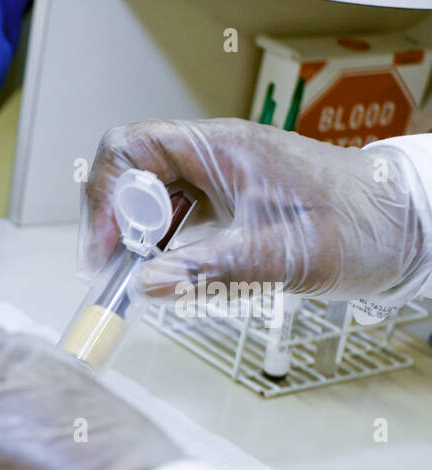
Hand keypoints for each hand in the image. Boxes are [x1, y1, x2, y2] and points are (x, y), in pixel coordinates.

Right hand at [81, 118, 431, 302]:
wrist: (400, 227)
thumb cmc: (358, 230)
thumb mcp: (283, 257)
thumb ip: (212, 270)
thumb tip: (149, 284)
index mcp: (223, 148)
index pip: (132, 146)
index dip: (107, 195)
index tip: (107, 247)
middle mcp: (213, 155)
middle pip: (129, 170)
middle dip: (114, 221)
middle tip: (119, 270)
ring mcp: (216, 176)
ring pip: (146, 195)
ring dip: (133, 237)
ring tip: (142, 277)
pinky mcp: (223, 199)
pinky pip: (171, 214)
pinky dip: (158, 245)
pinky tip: (169, 273)